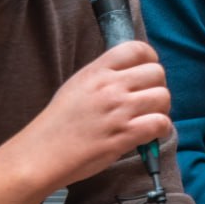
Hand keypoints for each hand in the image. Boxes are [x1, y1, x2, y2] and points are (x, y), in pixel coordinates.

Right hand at [19, 40, 171, 189]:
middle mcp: (110, 86)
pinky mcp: (125, 135)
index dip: (150, 59)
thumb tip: (131, 73)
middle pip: (157, 73)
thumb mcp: (77, 86)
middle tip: (148, 101)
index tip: (148, 72)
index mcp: (96, 71)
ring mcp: (118, 110)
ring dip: (161, 109)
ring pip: (163, 97)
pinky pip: (161, 123)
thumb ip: (103, 76)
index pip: (137, 48)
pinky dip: (161, 129)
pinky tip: (150, 134)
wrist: (41, 155)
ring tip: (148, 118)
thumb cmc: (58, 124)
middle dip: (157, 87)